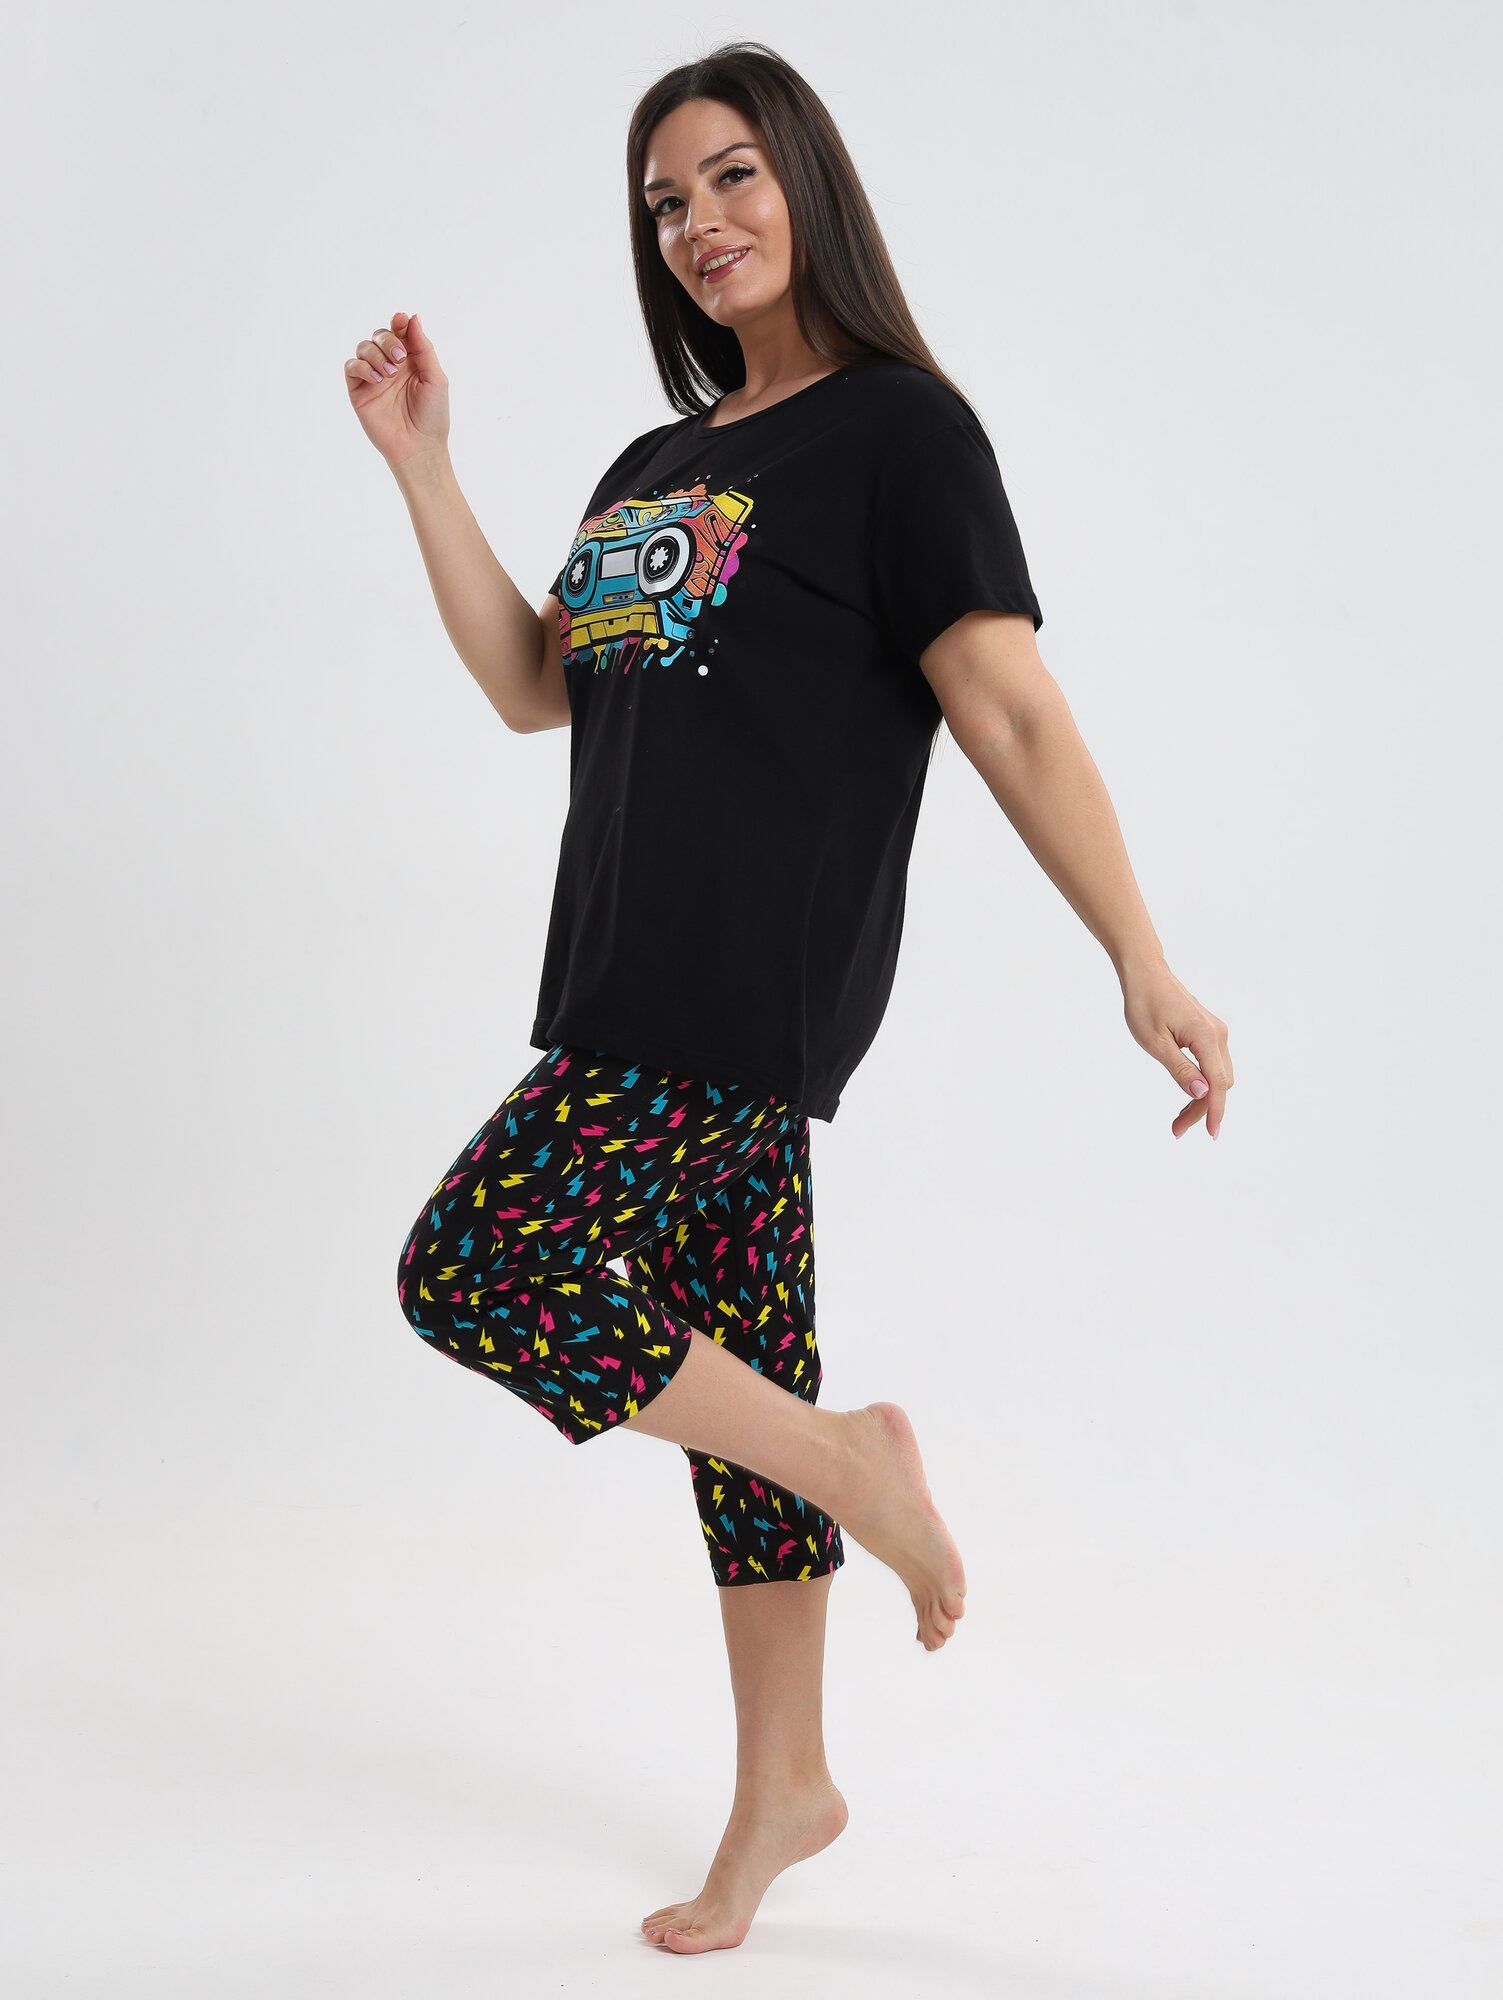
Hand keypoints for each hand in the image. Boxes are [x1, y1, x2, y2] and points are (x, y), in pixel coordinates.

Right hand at [342, 309, 449, 468]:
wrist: (419, 447)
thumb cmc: (432, 416)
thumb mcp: (435, 378)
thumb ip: (424, 348)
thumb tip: (413, 317)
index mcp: (411, 360)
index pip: (400, 331)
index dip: (399, 322)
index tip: (400, 320)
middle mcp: (391, 365)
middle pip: (380, 335)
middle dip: (388, 340)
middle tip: (399, 358)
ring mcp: (374, 377)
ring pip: (364, 347)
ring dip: (376, 354)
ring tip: (389, 374)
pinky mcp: (359, 391)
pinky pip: (351, 367)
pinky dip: (362, 367)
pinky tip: (377, 379)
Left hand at [1120, 958, 1233, 1138]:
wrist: (1145, 974)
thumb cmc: (1144, 1005)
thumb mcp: (1155, 1043)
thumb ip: (1180, 1069)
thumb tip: (1202, 1094)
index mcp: (1206, 1036)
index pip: (1218, 1083)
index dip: (1216, 1111)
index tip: (1211, 1134)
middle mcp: (1218, 1034)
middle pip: (1221, 1083)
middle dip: (1203, 1109)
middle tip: (1177, 1129)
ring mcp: (1216, 1031)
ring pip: (1219, 1075)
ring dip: (1203, 1099)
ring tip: (1178, 1119)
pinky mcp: (1209, 1031)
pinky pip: (1213, 1064)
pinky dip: (1203, 1083)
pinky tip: (1188, 1095)